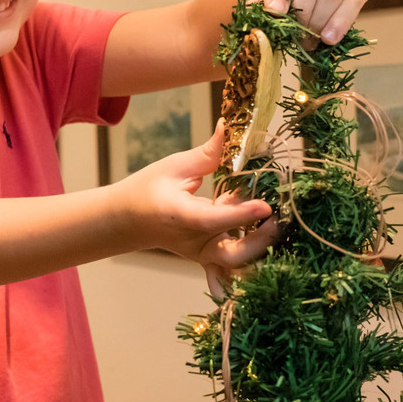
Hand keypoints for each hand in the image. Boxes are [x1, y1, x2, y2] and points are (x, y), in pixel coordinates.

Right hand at [114, 122, 274, 291]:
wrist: (127, 219)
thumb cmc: (148, 189)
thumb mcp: (174, 166)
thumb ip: (208, 154)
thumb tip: (230, 126)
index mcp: (180, 216)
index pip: (214, 219)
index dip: (241, 214)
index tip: (266, 205)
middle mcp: (192, 241)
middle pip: (231, 255)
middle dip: (258, 241)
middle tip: (274, 218)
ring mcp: (201, 254)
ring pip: (234, 266)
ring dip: (258, 252)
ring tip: (274, 226)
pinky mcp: (207, 259)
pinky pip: (228, 273)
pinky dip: (244, 275)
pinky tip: (266, 270)